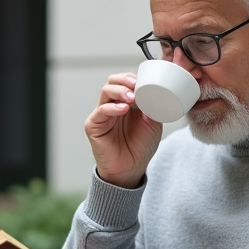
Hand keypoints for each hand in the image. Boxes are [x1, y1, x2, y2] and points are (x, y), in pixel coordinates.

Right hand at [85, 72, 161, 188]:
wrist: (131, 169)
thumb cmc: (140, 148)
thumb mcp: (153, 124)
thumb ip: (154, 108)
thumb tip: (155, 94)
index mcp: (126, 103)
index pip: (125, 83)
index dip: (134, 78)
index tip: (146, 80)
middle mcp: (113, 106)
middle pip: (113, 82)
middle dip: (125, 80)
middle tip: (136, 84)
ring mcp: (102, 114)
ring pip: (106, 92)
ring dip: (120, 91)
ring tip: (132, 97)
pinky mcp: (94, 125)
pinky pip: (101, 111)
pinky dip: (112, 107)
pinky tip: (123, 109)